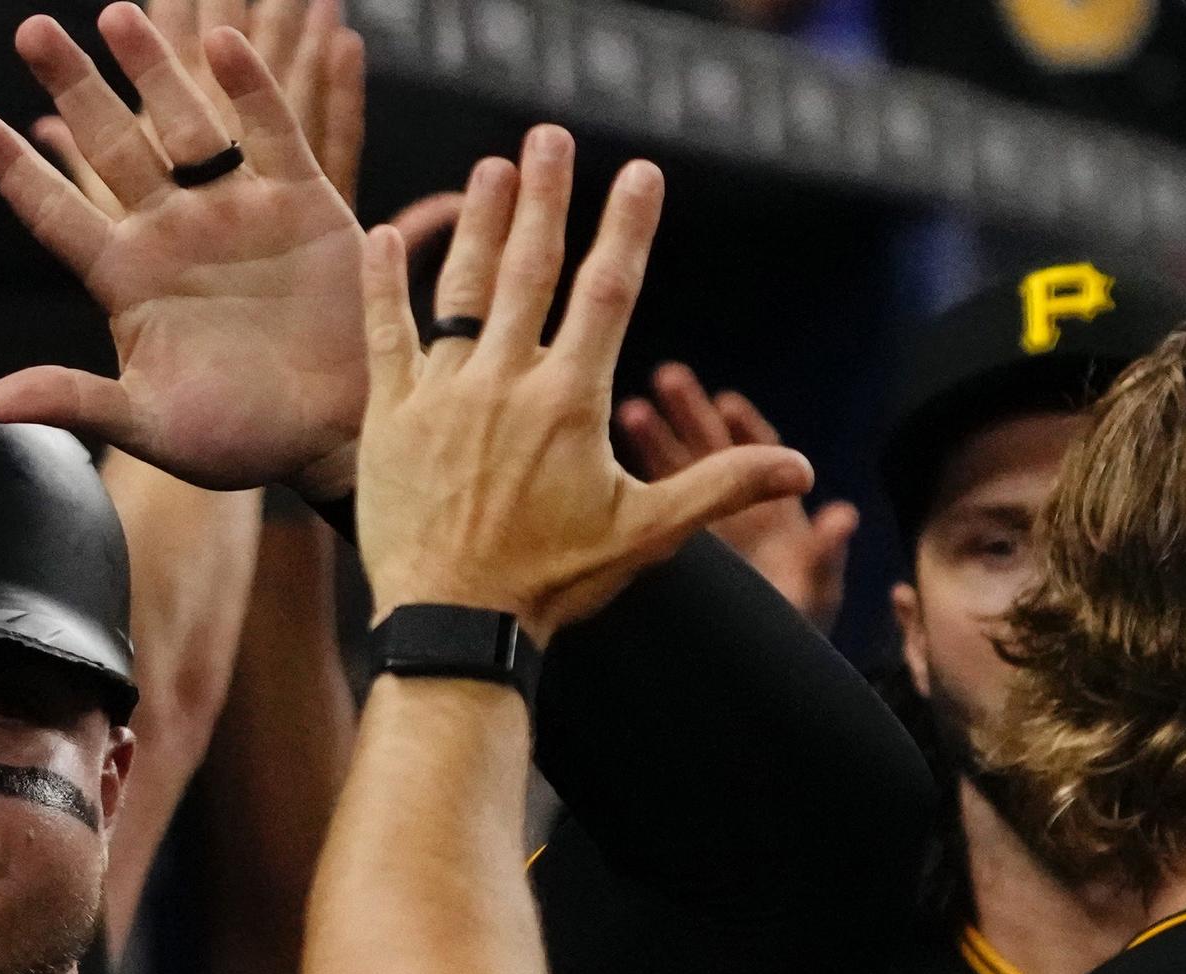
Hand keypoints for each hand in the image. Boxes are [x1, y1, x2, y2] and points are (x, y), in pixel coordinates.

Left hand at [0, 5, 366, 492]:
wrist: (331, 437)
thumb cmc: (237, 440)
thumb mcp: (150, 426)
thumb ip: (78, 401)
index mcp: (126, 280)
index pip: (54, 212)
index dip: (12, 167)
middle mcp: (171, 232)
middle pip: (109, 147)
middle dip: (73, 88)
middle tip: (33, 31)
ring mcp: (232, 210)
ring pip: (182, 124)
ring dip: (151, 71)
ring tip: (118, 16)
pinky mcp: (298, 202)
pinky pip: (269, 133)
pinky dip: (250, 90)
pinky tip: (223, 45)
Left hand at [353, 128, 807, 643]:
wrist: (454, 624)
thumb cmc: (551, 582)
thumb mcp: (643, 534)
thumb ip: (720, 489)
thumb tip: (800, 470)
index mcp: (570, 401)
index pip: (609, 292)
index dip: (627, 227)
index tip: (640, 174)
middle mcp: (505, 382)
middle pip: (532, 269)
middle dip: (545, 197)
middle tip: (550, 138)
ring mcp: (443, 394)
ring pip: (462, 289)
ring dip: (477, 223)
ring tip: (491, 170)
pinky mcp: (391, 416)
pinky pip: (386, 335)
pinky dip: (386, 285)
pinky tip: (385, 235)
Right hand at [618, 362, 855, 632]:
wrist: (750, 674)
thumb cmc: (788, 630)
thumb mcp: (810, 593)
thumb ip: (824, 553)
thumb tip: (844, 514)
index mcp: (771, 515)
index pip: (758, 458)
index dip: (744, 429)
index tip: (725, 403)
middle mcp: (732, 514)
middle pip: (711, 453)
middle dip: (690, 414)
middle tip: (666, 376)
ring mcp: (696, 530)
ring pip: (674, 475)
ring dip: (652, 441)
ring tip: (625, 409)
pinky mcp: (664, 551)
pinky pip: (646, 509)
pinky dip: (628, 486)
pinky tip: (602, 460)